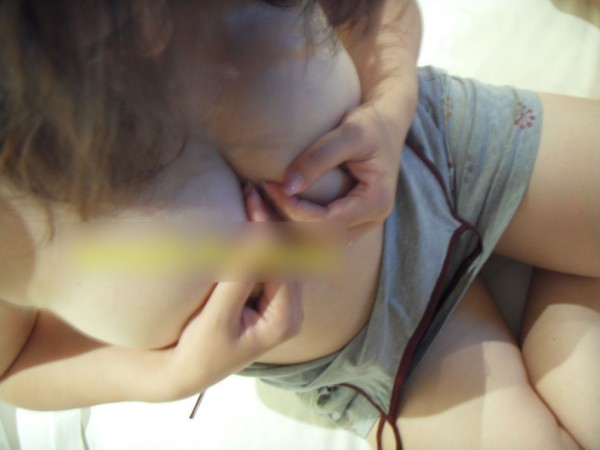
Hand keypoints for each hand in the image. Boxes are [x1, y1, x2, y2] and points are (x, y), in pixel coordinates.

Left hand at [268, 90, 411, 241]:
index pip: (328, 222)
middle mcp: (371, 220)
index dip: (295, 210)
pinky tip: (276, 210)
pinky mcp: (350, 222)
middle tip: (261, 197)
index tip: (271, 186)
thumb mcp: (348, 133)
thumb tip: (288, 186)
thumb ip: (319, 157)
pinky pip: (320, 237)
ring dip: (291, 231)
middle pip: (322, 240)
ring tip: (265, 206)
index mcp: (376, 203)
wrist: (386, 124)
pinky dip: (298, 229)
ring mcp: (362, 225)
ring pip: (320, 245)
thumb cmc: (370, 124)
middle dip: (288, 223)